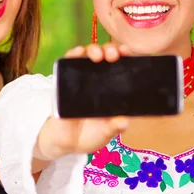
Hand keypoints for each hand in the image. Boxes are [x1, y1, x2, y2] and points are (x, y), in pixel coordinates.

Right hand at [34, 42, 129, 160]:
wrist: (65, 143)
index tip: (128, 53)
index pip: (120, 67)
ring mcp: (80, 78)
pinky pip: (68, 62)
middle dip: (111, 50)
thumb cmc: (90, 134)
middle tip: (114, 55)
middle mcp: (97, 79)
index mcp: (111, 89)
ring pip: (87, 55)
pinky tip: (78, 52)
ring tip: (98, 55)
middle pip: (105, 56)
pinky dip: (73, 54)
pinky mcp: (64, 80)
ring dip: (93, 50)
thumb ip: (113, 127)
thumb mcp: (105, 133)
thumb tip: (124, 121)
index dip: (125, 58)